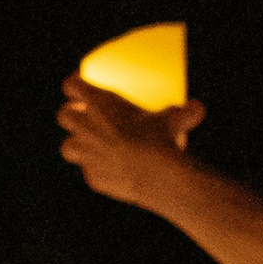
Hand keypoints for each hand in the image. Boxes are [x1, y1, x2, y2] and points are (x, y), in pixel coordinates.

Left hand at [59, 74, 207, 201]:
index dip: (76, 86)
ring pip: (68, 147)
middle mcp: (84, 127)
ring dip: (78, 145)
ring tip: (93, 146)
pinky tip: (114, 170)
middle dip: (72, 115)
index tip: (81, 87)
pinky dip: (99, 170)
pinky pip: (90, 172)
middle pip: (64, 115)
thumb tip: (198, 108)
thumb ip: (184, 112)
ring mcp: (86, 155)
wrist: (156, 176)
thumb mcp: (175, 119)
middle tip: (86, 117)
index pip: (72, 85)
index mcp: (98, 103)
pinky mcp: (93, 177)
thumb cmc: (163, 139)